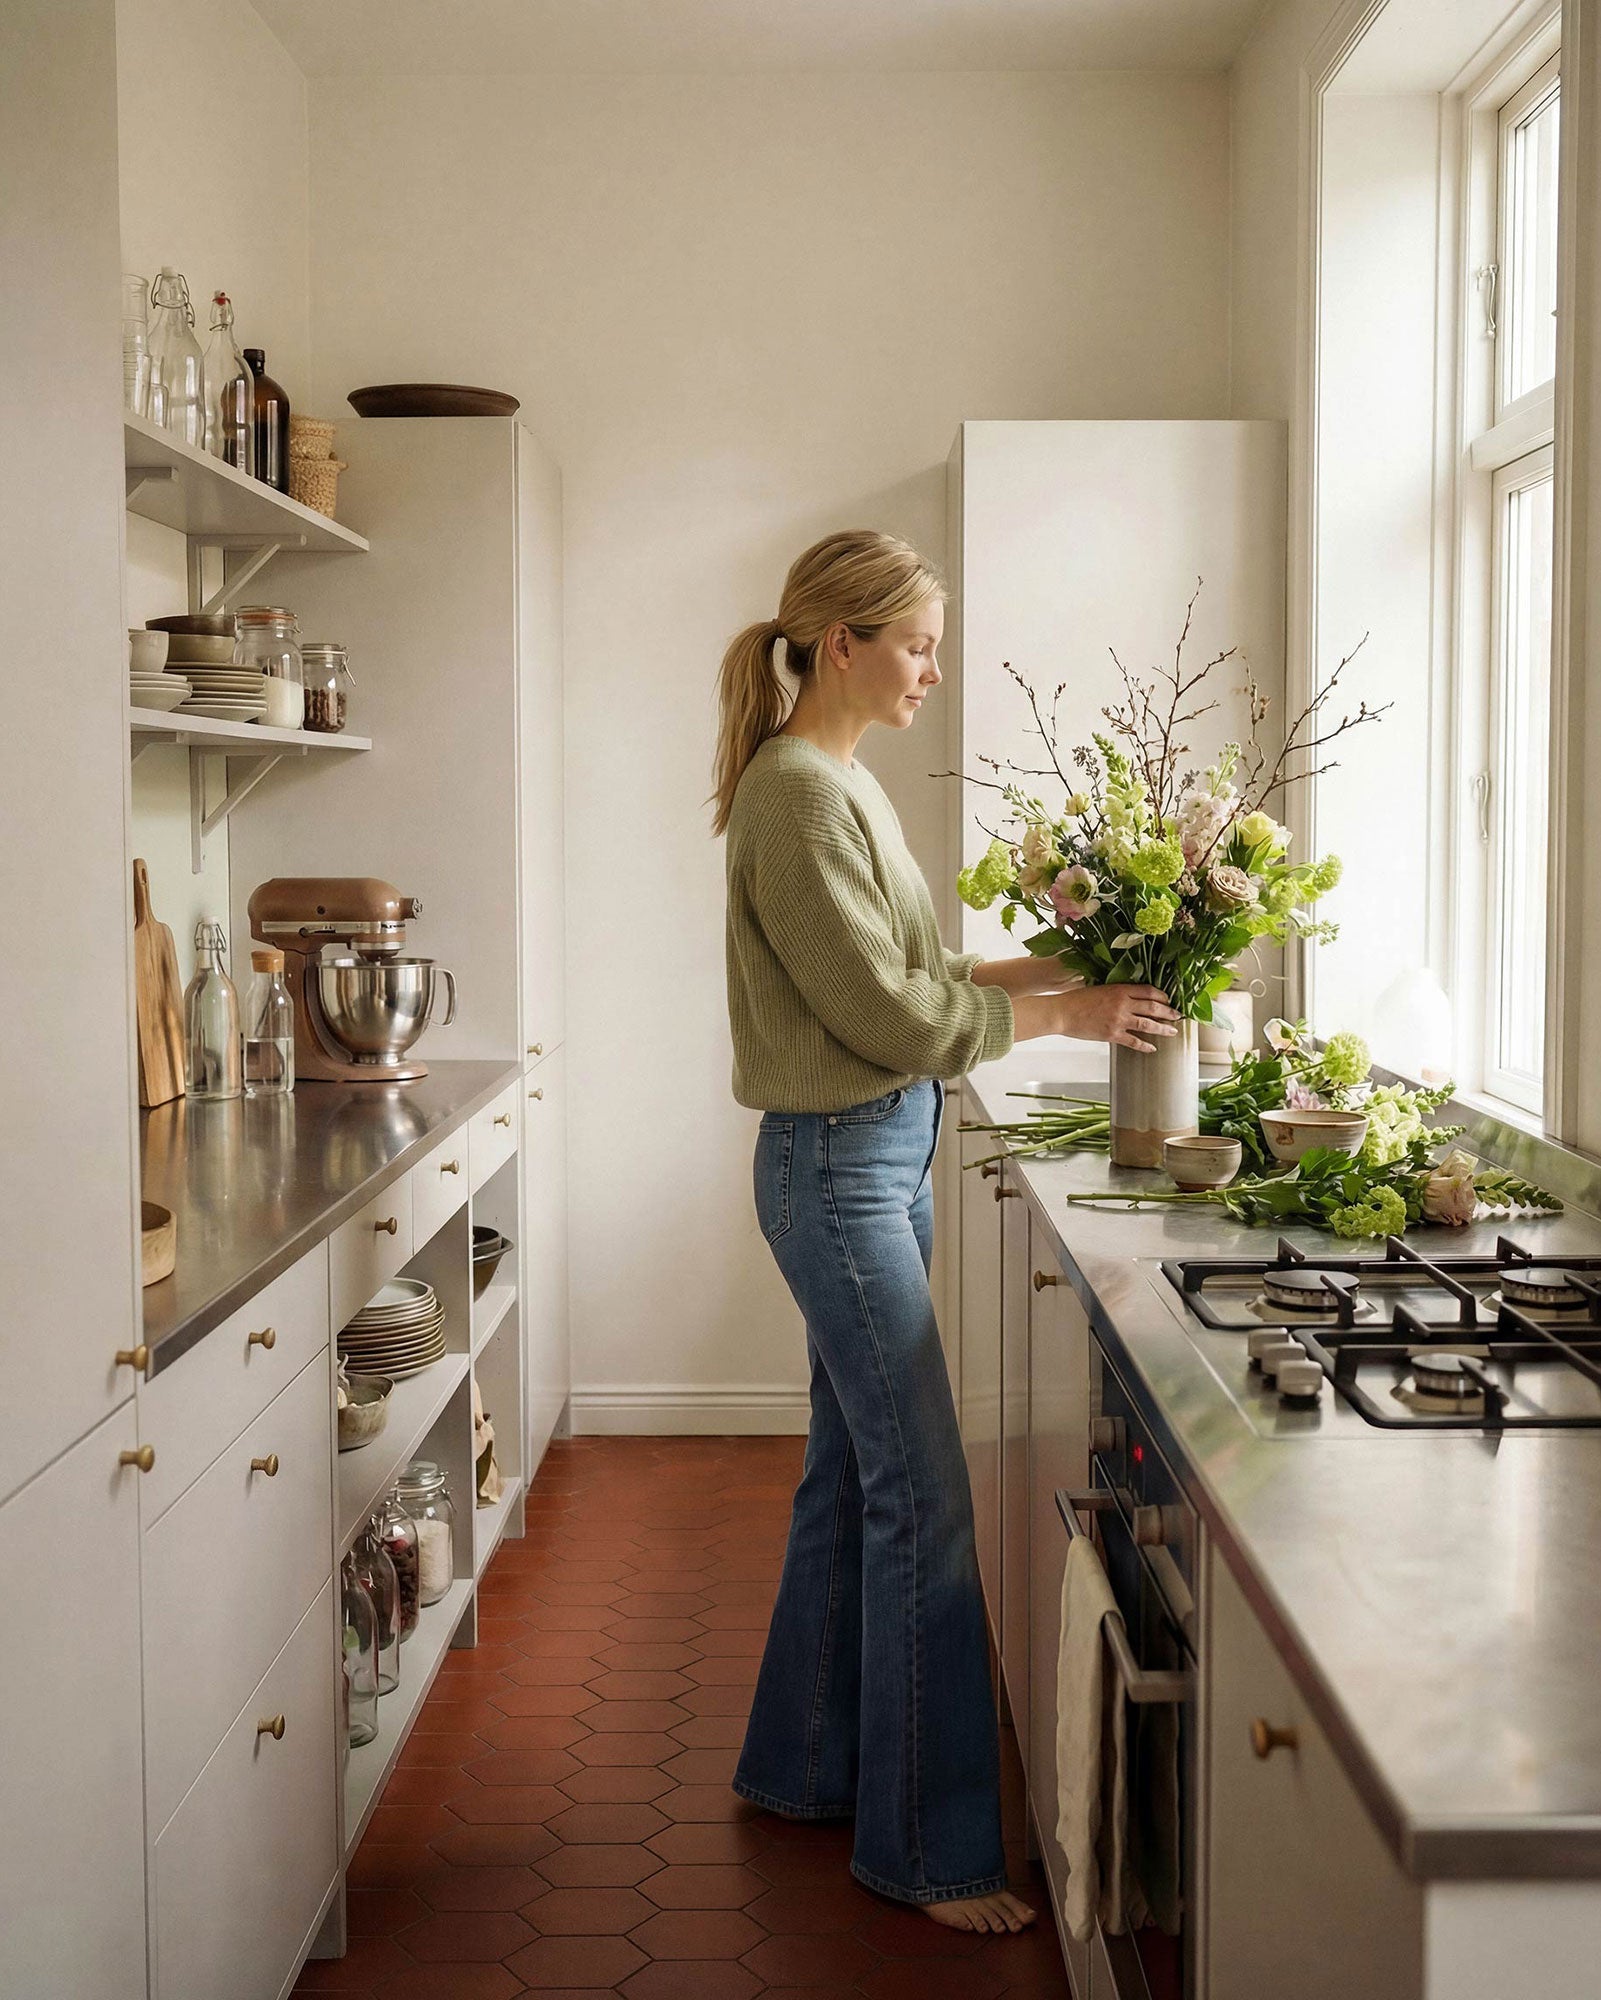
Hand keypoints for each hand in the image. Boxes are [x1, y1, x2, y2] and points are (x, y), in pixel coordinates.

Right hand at [1055, 984, 1180, 1052]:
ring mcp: (1118, 1020)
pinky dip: (1144, 1045)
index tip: (1168, 1000)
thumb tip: (1131, 998)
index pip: (1148, 991)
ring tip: (1172, 1032)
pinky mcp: (1112, 1034)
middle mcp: (1122, 1004)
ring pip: (1148, 1024)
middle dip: (1168, 1012)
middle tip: (1178, 1016)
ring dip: (1162, 1028)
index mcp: (1119, 989)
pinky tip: (1152, 1048)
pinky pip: (1134, 1041)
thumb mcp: (1100, 989)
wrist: (1062, 1012)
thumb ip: (1117, 992)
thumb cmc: (1077, 1000)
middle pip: (1153, 1007)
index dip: (1161, 996)